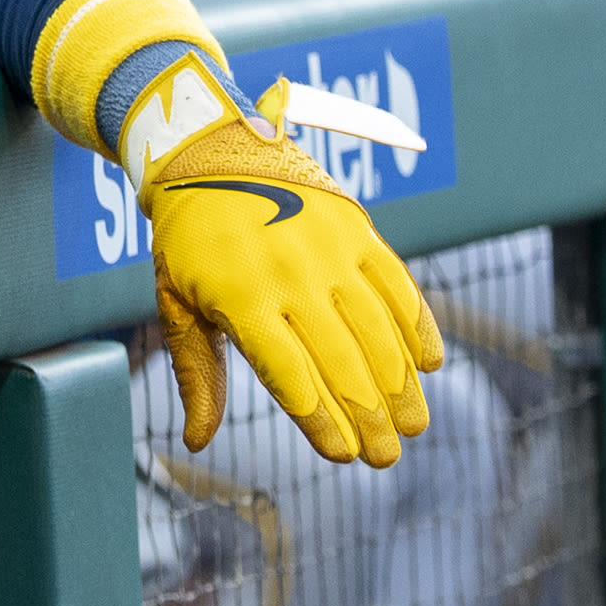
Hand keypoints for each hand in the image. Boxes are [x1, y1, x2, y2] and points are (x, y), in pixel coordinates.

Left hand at [133, 53, 443, 466]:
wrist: (206, 148)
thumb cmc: (186, 239)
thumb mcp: (176, 302)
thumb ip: (197, 372)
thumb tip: (197, 442)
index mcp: (242, 299)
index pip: (292, 378)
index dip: (322, 422)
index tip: (344, 457)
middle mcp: (291, 274)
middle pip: (343, 362)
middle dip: (370, 417)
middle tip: (388, 458)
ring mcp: (328, 248)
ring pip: (378, 329)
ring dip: (401, 383)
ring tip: (414, 426)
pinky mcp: (354, 226)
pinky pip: (397, 282)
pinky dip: (418, 324)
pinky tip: (429, 363)